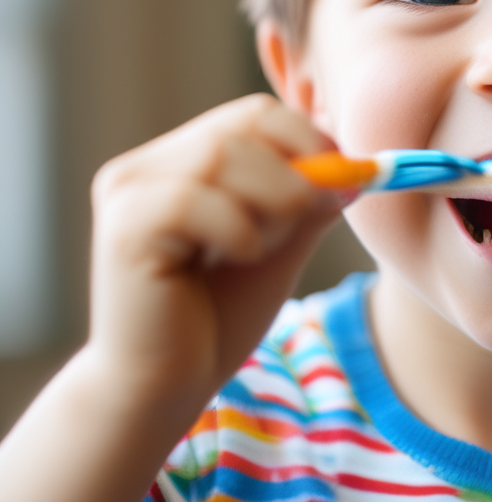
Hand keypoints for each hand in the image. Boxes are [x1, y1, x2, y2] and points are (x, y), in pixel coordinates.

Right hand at [86, 93, 349, 407]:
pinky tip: (242, 258)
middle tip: (318, 213)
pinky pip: (192, 201)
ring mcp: (128, 194)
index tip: (348, 178)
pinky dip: (238, 229)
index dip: (310, 139)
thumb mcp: (280, 246)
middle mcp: (146, 168)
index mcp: (180, 162)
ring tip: (270, 246)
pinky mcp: (123, 229)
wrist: (165, 387)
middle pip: (242, 127)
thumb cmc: (218, 318)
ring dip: (271, 200)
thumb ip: (309, 203)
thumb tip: (357, 167)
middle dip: (298, 171)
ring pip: (222, 155)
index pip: (254, 114)